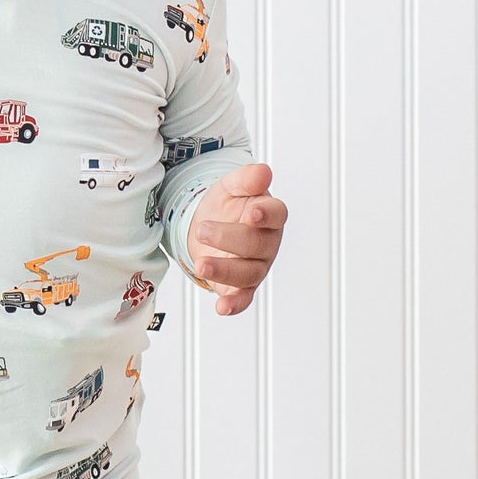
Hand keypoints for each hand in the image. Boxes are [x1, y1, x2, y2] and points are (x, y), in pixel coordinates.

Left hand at [186, 162, 286, 316]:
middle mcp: (267, 243)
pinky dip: (234, 304)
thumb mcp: (230, 187)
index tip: (251, 213)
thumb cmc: (227, 205)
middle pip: (256, 245)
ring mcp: (256, 266)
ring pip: (248, 273)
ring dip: (225, 270)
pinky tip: (222, 307)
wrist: (209, 225)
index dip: (266, 215)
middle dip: (229, 238)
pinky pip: (242, 298)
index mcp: (269, 215)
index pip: (276, 214)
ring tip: (201, 264)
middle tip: (202, 229)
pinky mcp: (241, 286)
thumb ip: (245, 180)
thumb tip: (263, 171)